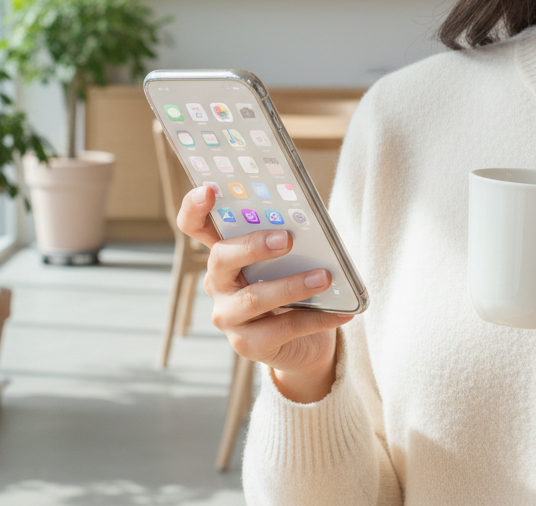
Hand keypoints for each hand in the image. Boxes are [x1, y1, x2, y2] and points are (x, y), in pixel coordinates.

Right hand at [177, 185, 353, 402]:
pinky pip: (282, 329)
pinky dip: (316, 319)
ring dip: (292, 285)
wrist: (303, 344)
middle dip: (253, 246)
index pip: (194, 225)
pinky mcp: (247, 345)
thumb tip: (308, 223)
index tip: (208, 189)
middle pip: (221, 257)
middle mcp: (217, 282)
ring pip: (253, 298)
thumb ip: (285, 239)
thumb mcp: (286, 260)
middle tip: (287, 238)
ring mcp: (228, 316)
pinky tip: (341, 311)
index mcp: (223, 252)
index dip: (194, 207)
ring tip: (324, 277)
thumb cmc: (292, 287)